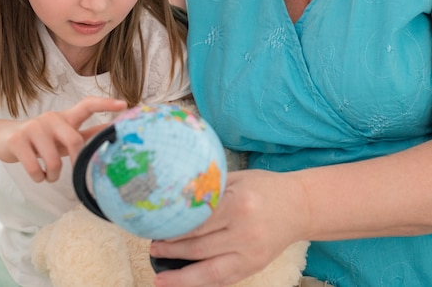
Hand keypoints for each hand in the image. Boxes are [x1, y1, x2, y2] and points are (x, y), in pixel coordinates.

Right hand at [0, 96, 125, 182]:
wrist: (4, 138)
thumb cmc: (40, 139)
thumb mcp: (63, 135)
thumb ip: (85, 135)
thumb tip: (109, 132)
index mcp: (65, 117)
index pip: (88, 105)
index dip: (106, 104)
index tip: (124, 105)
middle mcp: (51, 118)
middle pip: (74, 140)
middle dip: (76, 161)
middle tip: (75, 170)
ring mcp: (34, 127)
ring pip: (54, 160)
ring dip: (53, 175)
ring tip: (49, 175)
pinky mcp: (18, 140)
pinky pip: (35, 168)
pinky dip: (39, 177)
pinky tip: (37, 174)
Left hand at [150, 169, 308, 286]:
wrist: (300, 206)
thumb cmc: (264, 187)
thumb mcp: (237, 178)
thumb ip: (210, 187)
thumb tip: (176, 193)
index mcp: (238, 203)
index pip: (199, 220)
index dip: (176, 227)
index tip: (157, 226)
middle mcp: (244, 231)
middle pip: (200, 245)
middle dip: (172, 249)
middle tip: (152, 247)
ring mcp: (250, 253)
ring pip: (210, 270)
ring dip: (181, 276)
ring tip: (159, 277)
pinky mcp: (254, 266)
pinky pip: (224, 279)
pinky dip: (202, 283)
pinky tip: (184, 284)